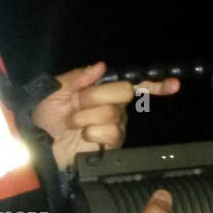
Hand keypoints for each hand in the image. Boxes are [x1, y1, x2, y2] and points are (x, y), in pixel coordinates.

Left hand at [30, 61, 179, 171]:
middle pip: (125, 92)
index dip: (157, 85)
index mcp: (103, 91)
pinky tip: (82, 136)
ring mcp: (114, 128)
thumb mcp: (56, 89)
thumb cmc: (46, 114)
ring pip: (113, 114)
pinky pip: (110, 134)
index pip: (135, 86)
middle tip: (77, 103)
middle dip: (95, 95)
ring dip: (86, 117)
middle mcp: (114, 108)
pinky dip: (91, 133)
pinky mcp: (110, 147)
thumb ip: (78, 77)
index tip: (174, 84)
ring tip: (73, 123)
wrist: (37, 141)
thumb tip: (102, 66)